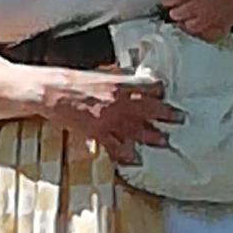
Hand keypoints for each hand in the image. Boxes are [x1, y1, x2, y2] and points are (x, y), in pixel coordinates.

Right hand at [42, 68, 178, 164]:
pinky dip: (127, 155)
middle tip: (180, 119)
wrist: (52, 92)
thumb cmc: (71, 80)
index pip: (147, 86)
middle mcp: (120, 102)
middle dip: (166, 115)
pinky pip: (117, 148)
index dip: (158, 90)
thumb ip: (114, 78)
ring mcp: (110, 120)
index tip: (164, 93)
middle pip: (149, 109)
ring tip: (164, 140)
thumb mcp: (97, 73)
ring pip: (138, 130)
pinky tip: (135, 159)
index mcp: (119, 83)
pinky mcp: (99, 134)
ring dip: (153, 136)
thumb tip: (125, 79)